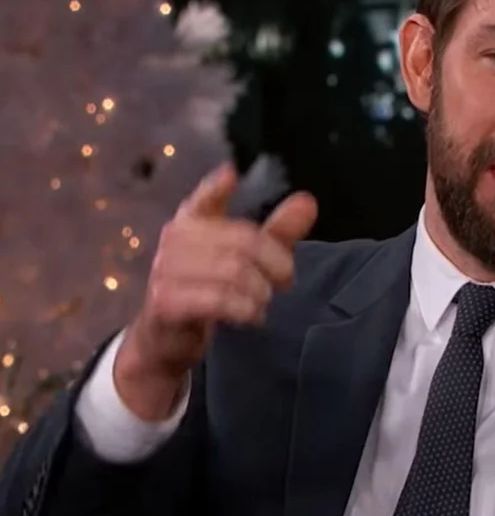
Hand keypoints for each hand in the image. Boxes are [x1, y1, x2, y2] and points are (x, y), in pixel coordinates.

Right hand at [113, 162, 317, 419]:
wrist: (167, 339)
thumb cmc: (210, 289)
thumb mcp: (248, 259)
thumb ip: (278, 232)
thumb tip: (308, 201)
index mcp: (192, 221)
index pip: (203, 200)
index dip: (215, 188)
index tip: (230, 176)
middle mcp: (175, 239)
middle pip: (243, 241)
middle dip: (275, 263)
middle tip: (286, 281)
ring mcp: (166, 270)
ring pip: (233, 272)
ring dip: (260, 291)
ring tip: (263, 301)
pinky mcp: (165, 301)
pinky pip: (218, 300)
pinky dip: (245, 309)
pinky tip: (252, 316)